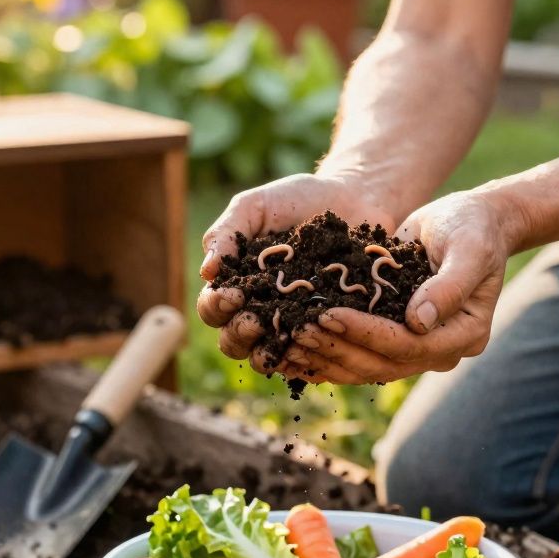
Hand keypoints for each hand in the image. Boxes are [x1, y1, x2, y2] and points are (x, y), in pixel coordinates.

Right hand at [196, 172, 398, 365]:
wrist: (353, 198)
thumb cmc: (297, 200)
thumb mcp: (256, 206)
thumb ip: (227, 233)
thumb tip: (206, 271)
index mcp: (235, 283)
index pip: (212, 307)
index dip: (216, 306)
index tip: (233, 294)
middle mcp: (258, 310)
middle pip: (233, 340)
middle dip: (238, 334)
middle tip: (255, 321)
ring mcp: (290, 324)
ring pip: (265, 356)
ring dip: (265, 353)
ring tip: (280, 338)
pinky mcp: (323, 331)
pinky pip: (308, 357)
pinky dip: (304, 359)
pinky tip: (311, 349)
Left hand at [277, 189, 518, 383]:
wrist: (471, 223)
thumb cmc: (473, 228)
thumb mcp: (468, 249)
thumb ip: (449, 286)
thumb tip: (418, 321)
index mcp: (465, 334)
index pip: (409, 346)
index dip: (366, 333)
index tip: (328, 314)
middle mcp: (440, 350)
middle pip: (383, 364)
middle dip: (338, 348)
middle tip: (298, 330)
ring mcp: (417, 349)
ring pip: (366, 368)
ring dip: (326, 358)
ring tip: (287, 342)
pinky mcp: (394, 339)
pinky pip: (358, 356)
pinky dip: (326, 354)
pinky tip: (292, 348)